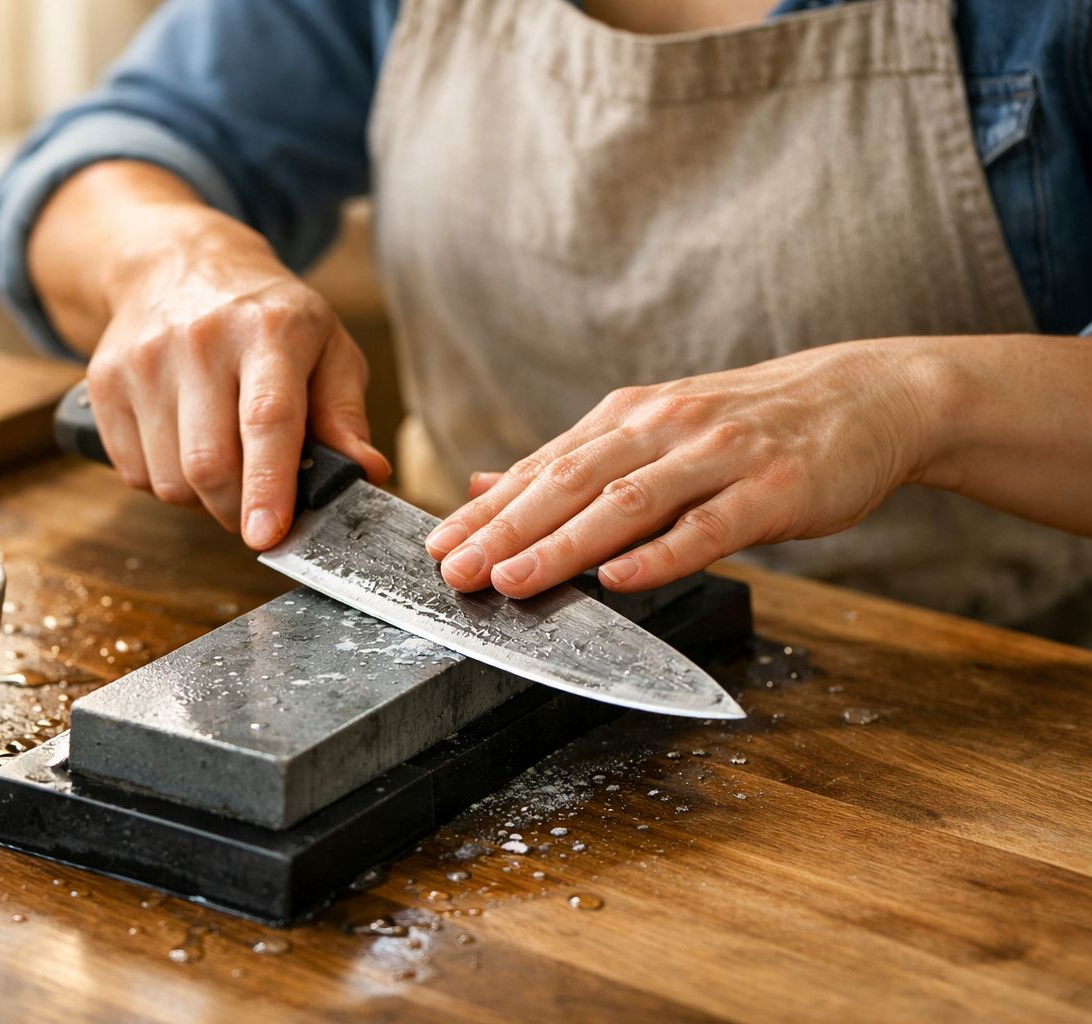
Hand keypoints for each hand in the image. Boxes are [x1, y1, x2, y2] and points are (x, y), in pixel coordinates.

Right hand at [83, 210, 388, 547]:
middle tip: (259, 512)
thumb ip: (346, 415)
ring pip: (168, 480)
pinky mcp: (104, 382)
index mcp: (269, 330)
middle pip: (209, 464)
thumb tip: (366, 474)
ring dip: (201, 499)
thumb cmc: (267, 318)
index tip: (267, 536)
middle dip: (237, 510)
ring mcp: (144, 360)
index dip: (268, 486)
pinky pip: (133, 473)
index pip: (267, 419)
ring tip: (224, 466)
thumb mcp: (327, 348)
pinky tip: (184, 449)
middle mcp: (200, 340)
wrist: (179, 264)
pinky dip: (164, 483)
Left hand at [424, 339, 937, 596]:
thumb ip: (575, 461)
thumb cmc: (754, 424)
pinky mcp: (773, 489)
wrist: (869, 397)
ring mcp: (720, 456)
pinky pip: (709, 526)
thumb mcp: (657, 428)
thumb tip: (484, 482)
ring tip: (514, 579)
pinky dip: (660, 555)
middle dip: (506, 528)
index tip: (436, 545)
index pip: (543, 466)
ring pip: (628, 503)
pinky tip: (618, 580)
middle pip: (571, 481)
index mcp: (631, 417)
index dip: (487, 508)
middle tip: (455, 569)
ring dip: (564, 545)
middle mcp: (665, 428)